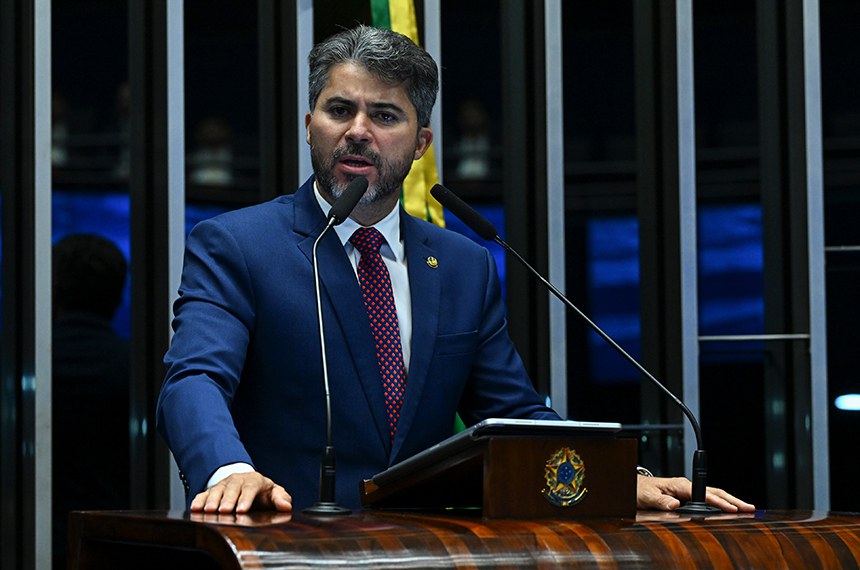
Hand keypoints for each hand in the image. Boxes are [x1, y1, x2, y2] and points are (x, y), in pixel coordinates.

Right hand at [190, 471, 292, 513]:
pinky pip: (204, 494)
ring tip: (209, 510)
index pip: (251, 487)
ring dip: (212, 500)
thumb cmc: (262, 492)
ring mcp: (224, 485)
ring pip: (217, 491)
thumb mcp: (274, 494)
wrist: (247, 484)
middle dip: (228, 500)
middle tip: (224, 511)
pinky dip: (198, 501)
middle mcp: (238, 480)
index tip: (242, 510)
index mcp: (255, 480)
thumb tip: (286, 506)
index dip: (246, 498)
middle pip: (232, 489)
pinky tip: (195, 508)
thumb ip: (281, 498)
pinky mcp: (212, 490)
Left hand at [636, 475, 755, 512]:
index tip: (731, 509)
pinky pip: (708, 498)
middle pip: (714, 492)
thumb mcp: (647, 497)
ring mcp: (688, 491)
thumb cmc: (640, 490)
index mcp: (680, 484)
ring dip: (730, 501)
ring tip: (747, 508)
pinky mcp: (688, 496)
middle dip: (733, 500)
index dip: (718, 502)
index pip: (703, 494)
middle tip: (750, 508)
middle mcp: (686, 486)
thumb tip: (674, 505)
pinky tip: (730, 509)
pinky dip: (722, 502)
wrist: (635, 487)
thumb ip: (660, 501)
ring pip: (714, 494)